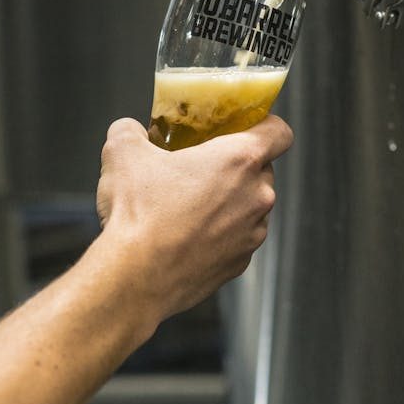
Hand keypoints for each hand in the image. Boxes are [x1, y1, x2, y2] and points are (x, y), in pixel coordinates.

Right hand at [96, 115, 293, 318]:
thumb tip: (130, 131)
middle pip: (262, 169)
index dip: (264, 124)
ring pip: (250, 205)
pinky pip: (238, 237)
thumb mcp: (123, 153)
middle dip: (236, 165)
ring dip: (228, 201)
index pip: (280, 132)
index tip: (244, 127)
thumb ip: (130, 130)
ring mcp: (252, 233)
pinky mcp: (240, 263)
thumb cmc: (137, 214)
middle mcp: (257, 196)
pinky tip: (186, 234)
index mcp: (240, 160)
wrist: (133, 279)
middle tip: (201, 165)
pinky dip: (219, 233)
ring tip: (188, 204)